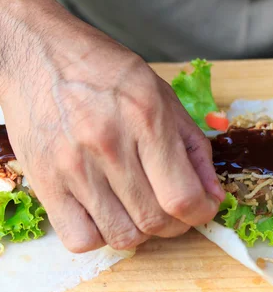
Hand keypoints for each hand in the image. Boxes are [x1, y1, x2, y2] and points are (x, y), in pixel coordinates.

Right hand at [0, 0, 223, 251]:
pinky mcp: (43, 181)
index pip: (182, 196)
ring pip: (122, 236)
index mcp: (146, 119)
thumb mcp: (163, 97)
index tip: (204, 209)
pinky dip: (101, 236)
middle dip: (176, 224)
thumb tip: (214, 194)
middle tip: (174, 208)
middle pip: (155, 220)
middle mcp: (109, 145)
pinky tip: (106, 213)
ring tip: (140, 208)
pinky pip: (80, 239)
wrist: (38, 52)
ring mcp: (72, 167)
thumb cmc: (106, 72)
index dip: (201, 213)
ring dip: (141, 232)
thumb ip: (194, 148)